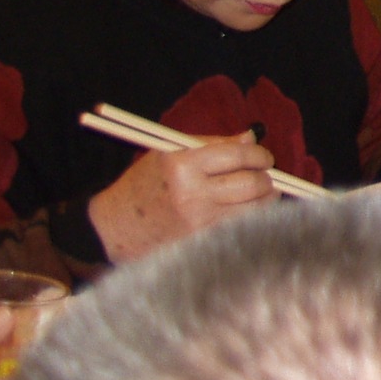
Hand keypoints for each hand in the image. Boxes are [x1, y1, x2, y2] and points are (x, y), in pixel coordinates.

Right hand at [87, 136, 276, 261]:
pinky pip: (240, 225)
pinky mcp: (201, 240)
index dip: (259, 155)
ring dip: (265, 198)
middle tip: (265, 175)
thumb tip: (251, 139)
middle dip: (266, 177)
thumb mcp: (169, 154)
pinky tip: (247, 209)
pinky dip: (251, 216)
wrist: (114, 227)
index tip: (264, 157)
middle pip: (251, 183)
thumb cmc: (145, 184)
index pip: (237, 155)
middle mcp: (192, 193)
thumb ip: (213, 144)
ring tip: (261, 192)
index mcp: (182, 165)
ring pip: (253, 208)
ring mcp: (198, 220)